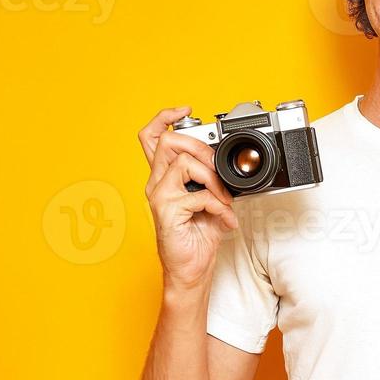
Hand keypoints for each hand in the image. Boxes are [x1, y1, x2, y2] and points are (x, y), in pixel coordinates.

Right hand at [138, 107, 239, 290]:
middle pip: (168, 141)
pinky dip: (219, 207)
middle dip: (200, 148)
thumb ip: (213, 178)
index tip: (184, 111)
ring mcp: (159, 196)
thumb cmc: (199, 236)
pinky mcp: (166, 212)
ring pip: (183, 163)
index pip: (152, 136)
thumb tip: (228, 165)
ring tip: (223, 200)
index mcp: (165, 176)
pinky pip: (198, 196)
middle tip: (217, 170)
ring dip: (213, 179)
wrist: (192, 269)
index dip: (164, 117)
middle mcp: (157, 183)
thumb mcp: (211, 199)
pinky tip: (224, 218)